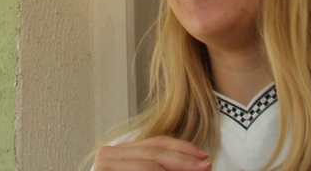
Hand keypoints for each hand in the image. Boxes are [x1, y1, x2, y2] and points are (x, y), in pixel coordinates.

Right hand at [93, 136, 210, 169]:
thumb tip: (200, 164)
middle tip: (206, 166)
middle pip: (155, 152)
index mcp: (121, 152)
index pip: (156, 143)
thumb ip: (162, 168)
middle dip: (184, 160)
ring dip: (177, 168)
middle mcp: (109, 153)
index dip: (183, 149)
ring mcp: (104, 164)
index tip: (205, 157)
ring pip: (149, 164)